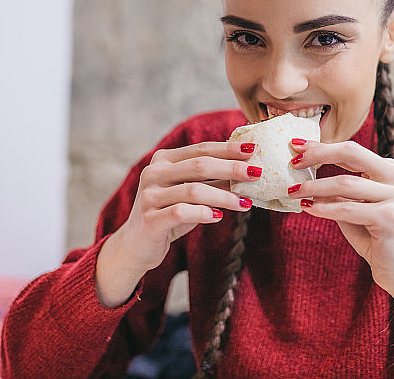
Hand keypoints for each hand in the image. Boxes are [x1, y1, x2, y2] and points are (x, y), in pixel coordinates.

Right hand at [96, 141, 257, 306]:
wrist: (137, 245)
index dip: (228, 148)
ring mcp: (149, 195)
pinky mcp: (150, 219)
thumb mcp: (192, 195)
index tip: (252, 148)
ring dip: (224, 196)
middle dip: (231, 168)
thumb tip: (248, 173)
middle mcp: (154, 173)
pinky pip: (181, 212)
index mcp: (164, 159)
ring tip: (246, 203)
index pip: (201, 149)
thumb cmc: (170, 214)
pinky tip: (219, 217)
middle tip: (256, 173)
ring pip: (193, 190)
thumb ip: (214, 182)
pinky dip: (203, 213)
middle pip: (199, 165)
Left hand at [287, 139, 393, 293]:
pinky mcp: (390, 217)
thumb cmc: (377, 240)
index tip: (297, 146)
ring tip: (293, 191)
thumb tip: (305, 176)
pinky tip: (307, 207)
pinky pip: (347, 209)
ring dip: (314, 187)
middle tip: (293, 160)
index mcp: (392, 171)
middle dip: (319, 154)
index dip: (323, 147)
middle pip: (352, 152)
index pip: (352, 150)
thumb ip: (339, 192)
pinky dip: (324, 208)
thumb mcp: (355, 209)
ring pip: (345, 183)